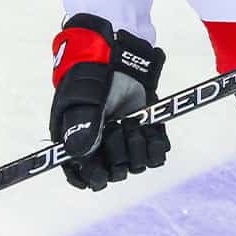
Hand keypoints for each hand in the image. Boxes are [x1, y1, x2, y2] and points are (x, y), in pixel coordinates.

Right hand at [49, 14, 169, 190]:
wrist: (118, 57)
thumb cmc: (91, 77)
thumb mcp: (82, 100)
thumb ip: (80, 127)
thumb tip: (78, 155)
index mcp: (79, 144)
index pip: (84, 177)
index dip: (93, 177)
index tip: (101, 173)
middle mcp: (103, 148)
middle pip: (114, 173)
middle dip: (118, 153)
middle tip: (115, 127)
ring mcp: (126, 142)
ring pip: (136, 166)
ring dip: (136, 145)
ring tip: (130, 122)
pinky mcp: (147, 134)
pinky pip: (157, 155)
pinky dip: (155, 144)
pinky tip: (149, 129)